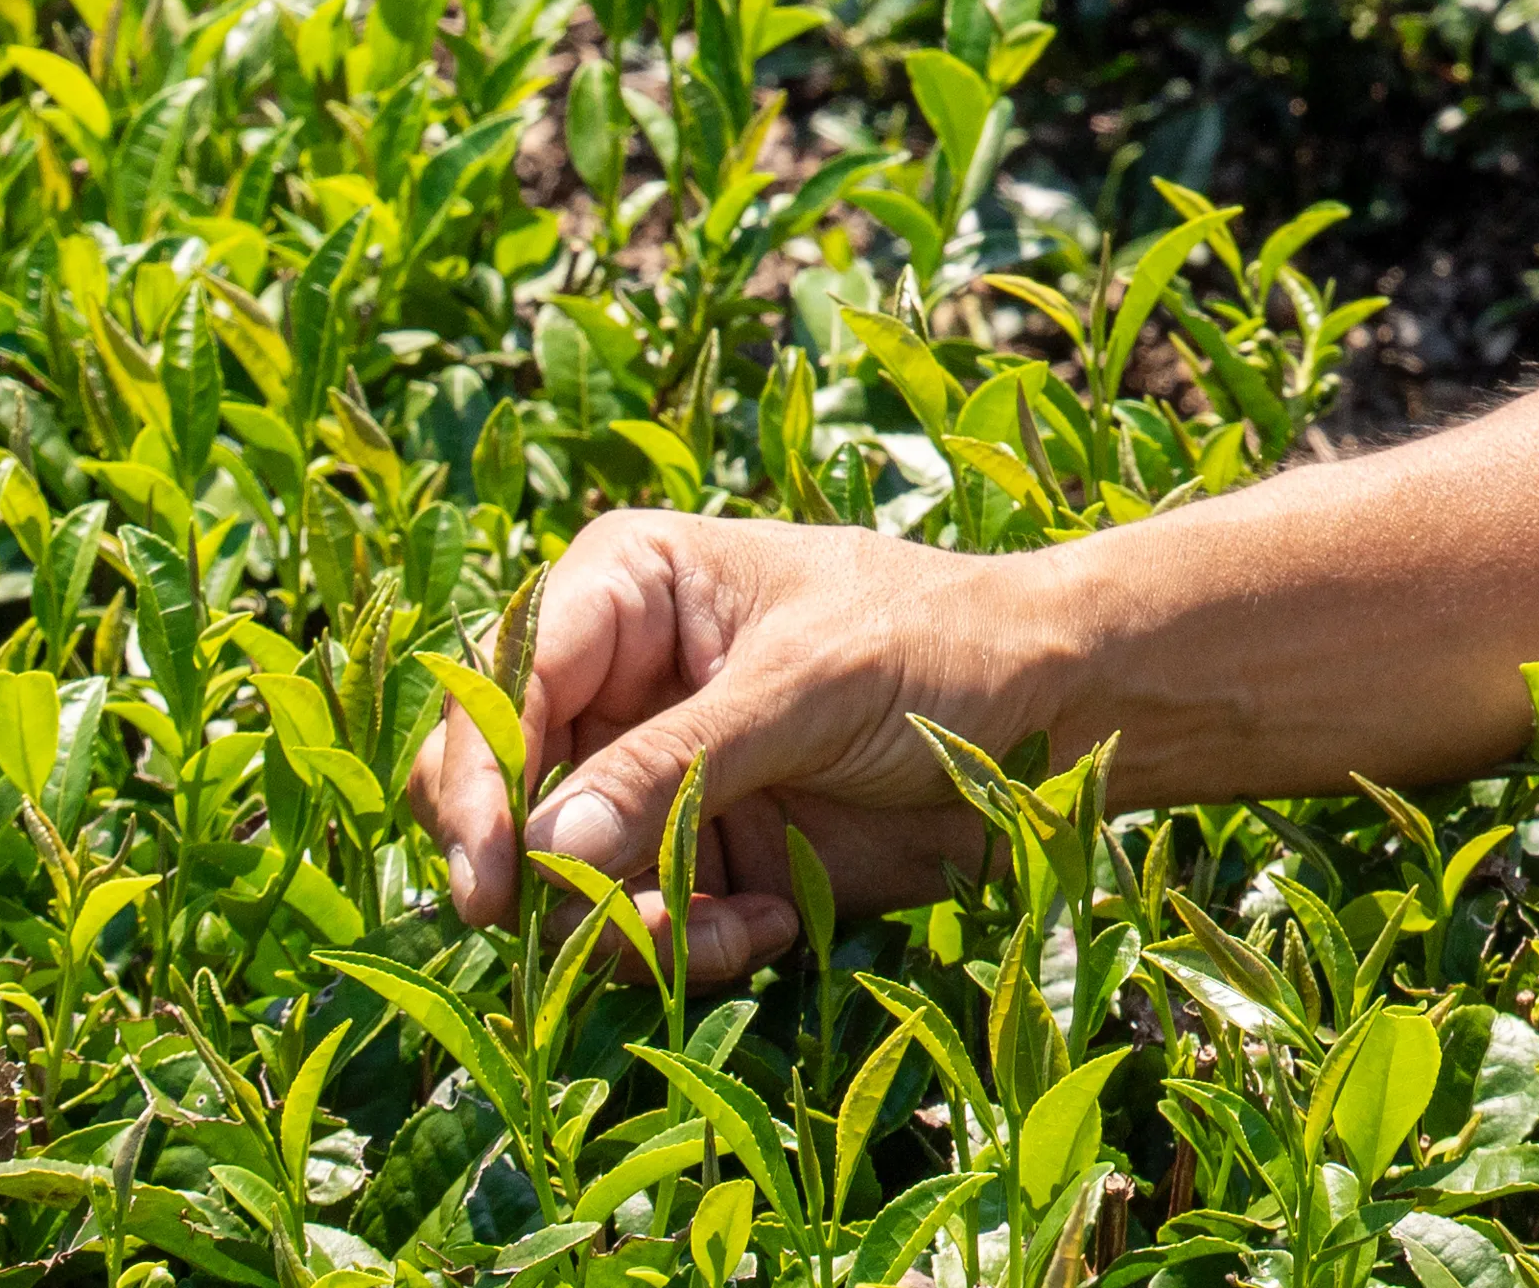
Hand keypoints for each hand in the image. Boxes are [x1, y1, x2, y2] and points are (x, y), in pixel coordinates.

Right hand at [408, 510, 1069, 982]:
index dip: (478, 781)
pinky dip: (685, 946)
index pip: (503, 684)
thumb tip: (541, 850)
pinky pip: (633, 925)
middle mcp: (615, 684)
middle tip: (591, 930)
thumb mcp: (804, 688)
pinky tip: (770, 924)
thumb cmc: (938, 647)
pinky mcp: (697, 854)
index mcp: (623, 592)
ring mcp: (651, 776)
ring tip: (723, 932)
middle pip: (500, 789)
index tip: (491, 881)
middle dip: (540, 872)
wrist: (1060, 716)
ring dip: (623, 925)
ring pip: (557, 877)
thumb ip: (672, 766)